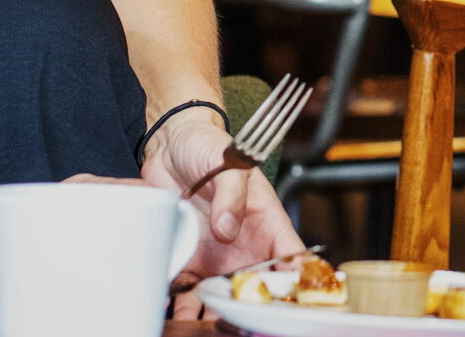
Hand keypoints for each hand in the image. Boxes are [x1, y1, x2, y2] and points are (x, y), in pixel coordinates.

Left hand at [141, 117, 302, 315]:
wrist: (170, 145)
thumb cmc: (208, 145)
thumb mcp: (228, 162)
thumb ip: (231, 194)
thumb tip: (227, 229)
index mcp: (266, 220)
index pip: (290, 254)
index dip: (294, 278)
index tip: (287, 295)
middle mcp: (245, 245)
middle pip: (258, 286)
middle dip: (252, 305)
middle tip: (241, 317)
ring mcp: (217, 255)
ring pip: (223, 296)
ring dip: (217, 313)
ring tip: (207, 323)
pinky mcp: (189, 258)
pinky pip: (187, 291)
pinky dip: (183, 307)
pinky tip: (177, 315)